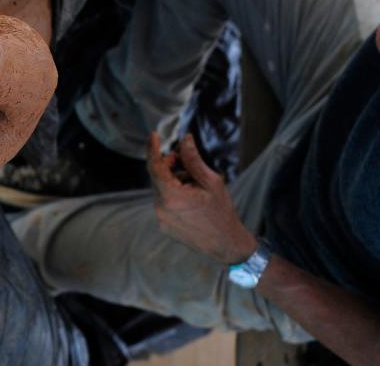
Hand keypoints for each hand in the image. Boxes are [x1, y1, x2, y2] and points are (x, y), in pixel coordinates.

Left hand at [147, 133, 256, 264]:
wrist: (227, 244)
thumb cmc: (222, 212)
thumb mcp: (212, 181)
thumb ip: (193, 160)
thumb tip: (184, 140)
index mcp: (171, 197)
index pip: (155, 167)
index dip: (153, 149)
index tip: (153, 135)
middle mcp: (161, 209)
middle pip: (158, 177)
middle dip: (170, 165)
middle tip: (185, 161)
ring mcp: (161, 219)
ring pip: (161, 189)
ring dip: (173, 181)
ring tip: (195, 184)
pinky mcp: (163, 226)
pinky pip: (163, 202)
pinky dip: (173, 194)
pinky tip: (191, 198)